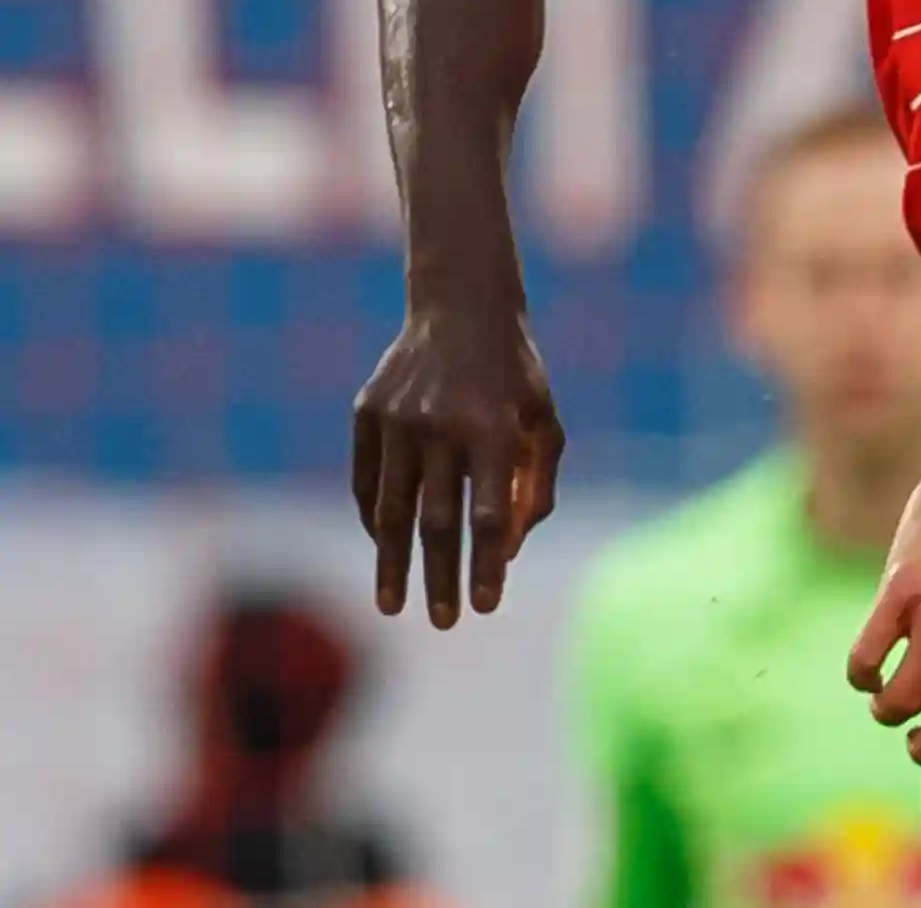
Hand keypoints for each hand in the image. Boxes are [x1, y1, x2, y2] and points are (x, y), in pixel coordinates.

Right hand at [351, 305, 564, 626]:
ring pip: (390, 510)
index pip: (491, 514)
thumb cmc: (515, 375)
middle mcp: (442, 426)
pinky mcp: (366, 413)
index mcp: (495, 428)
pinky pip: (366, 481)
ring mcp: (397, 420)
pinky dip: (374, 519)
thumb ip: (537, 485)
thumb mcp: (544, 421)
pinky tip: (384, 548)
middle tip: (444, 623)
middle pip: (437, 521)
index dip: (487, 564)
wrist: (461, 307)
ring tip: (393, 605)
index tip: (486, 607)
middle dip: (440, 578)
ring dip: (392, 563)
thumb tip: (509, 550)